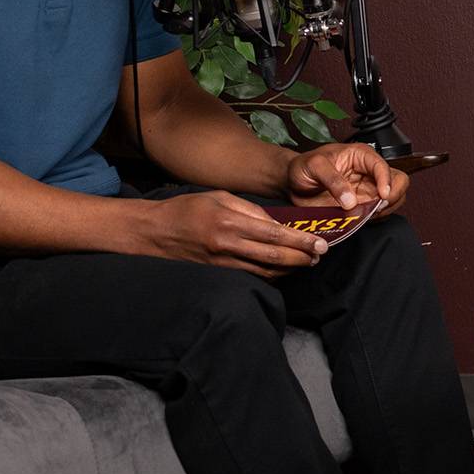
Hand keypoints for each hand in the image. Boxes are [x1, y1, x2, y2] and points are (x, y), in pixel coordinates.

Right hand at [136, 189, 325, 273]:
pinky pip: (251, 276)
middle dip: (301, 258)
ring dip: (290, 269)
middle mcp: (227, 245)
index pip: (275, 234)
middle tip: (319, 255)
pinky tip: (282, 269)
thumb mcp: (219, 197)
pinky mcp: (217, 273)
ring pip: (265, 271)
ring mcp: (222, 263)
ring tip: (306, 261)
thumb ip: (251, 209)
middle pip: (274, 257)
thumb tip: (278, 224)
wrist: (153, 232)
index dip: (300, 241)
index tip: (319, 244)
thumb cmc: (187, 209)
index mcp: (229, 221)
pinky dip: (271, 274)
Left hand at [288, 141, 405, 211]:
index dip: (387, 181)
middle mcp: (369, 172)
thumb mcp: (314, 166)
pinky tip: (361, 218)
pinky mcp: (364, 206)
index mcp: (361, 155)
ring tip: (366, 214)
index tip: (382, 196)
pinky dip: (375, 219)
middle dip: (393, 196)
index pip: (383, 166)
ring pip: (393, 200)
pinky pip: (379, 214)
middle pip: (398, 182)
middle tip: (378, 208)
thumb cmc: (303, 167)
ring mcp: (368, 190)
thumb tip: (351, 201)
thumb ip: (333, 180)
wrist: (294, 183)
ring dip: (385, 210)